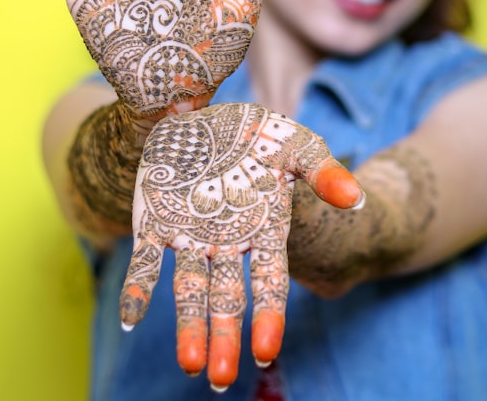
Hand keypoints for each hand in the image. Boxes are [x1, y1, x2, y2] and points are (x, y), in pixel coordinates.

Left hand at [120, 103, 364, 390]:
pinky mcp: (155, 223)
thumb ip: (323, 171)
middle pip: (228, 299)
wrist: (200, 112)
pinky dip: (137, 290)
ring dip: (189, 328)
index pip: (269, 282)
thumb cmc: (253, 134)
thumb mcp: (294, 144)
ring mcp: (189, 236)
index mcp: (263, 229)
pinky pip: (144, 262)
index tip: (264, 351)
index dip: (267, 315)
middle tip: (221, 379)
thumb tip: (355, 198)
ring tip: (190, 367)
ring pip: (189, 291)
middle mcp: (227, 242)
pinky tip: (130, 318)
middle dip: (225, 337)